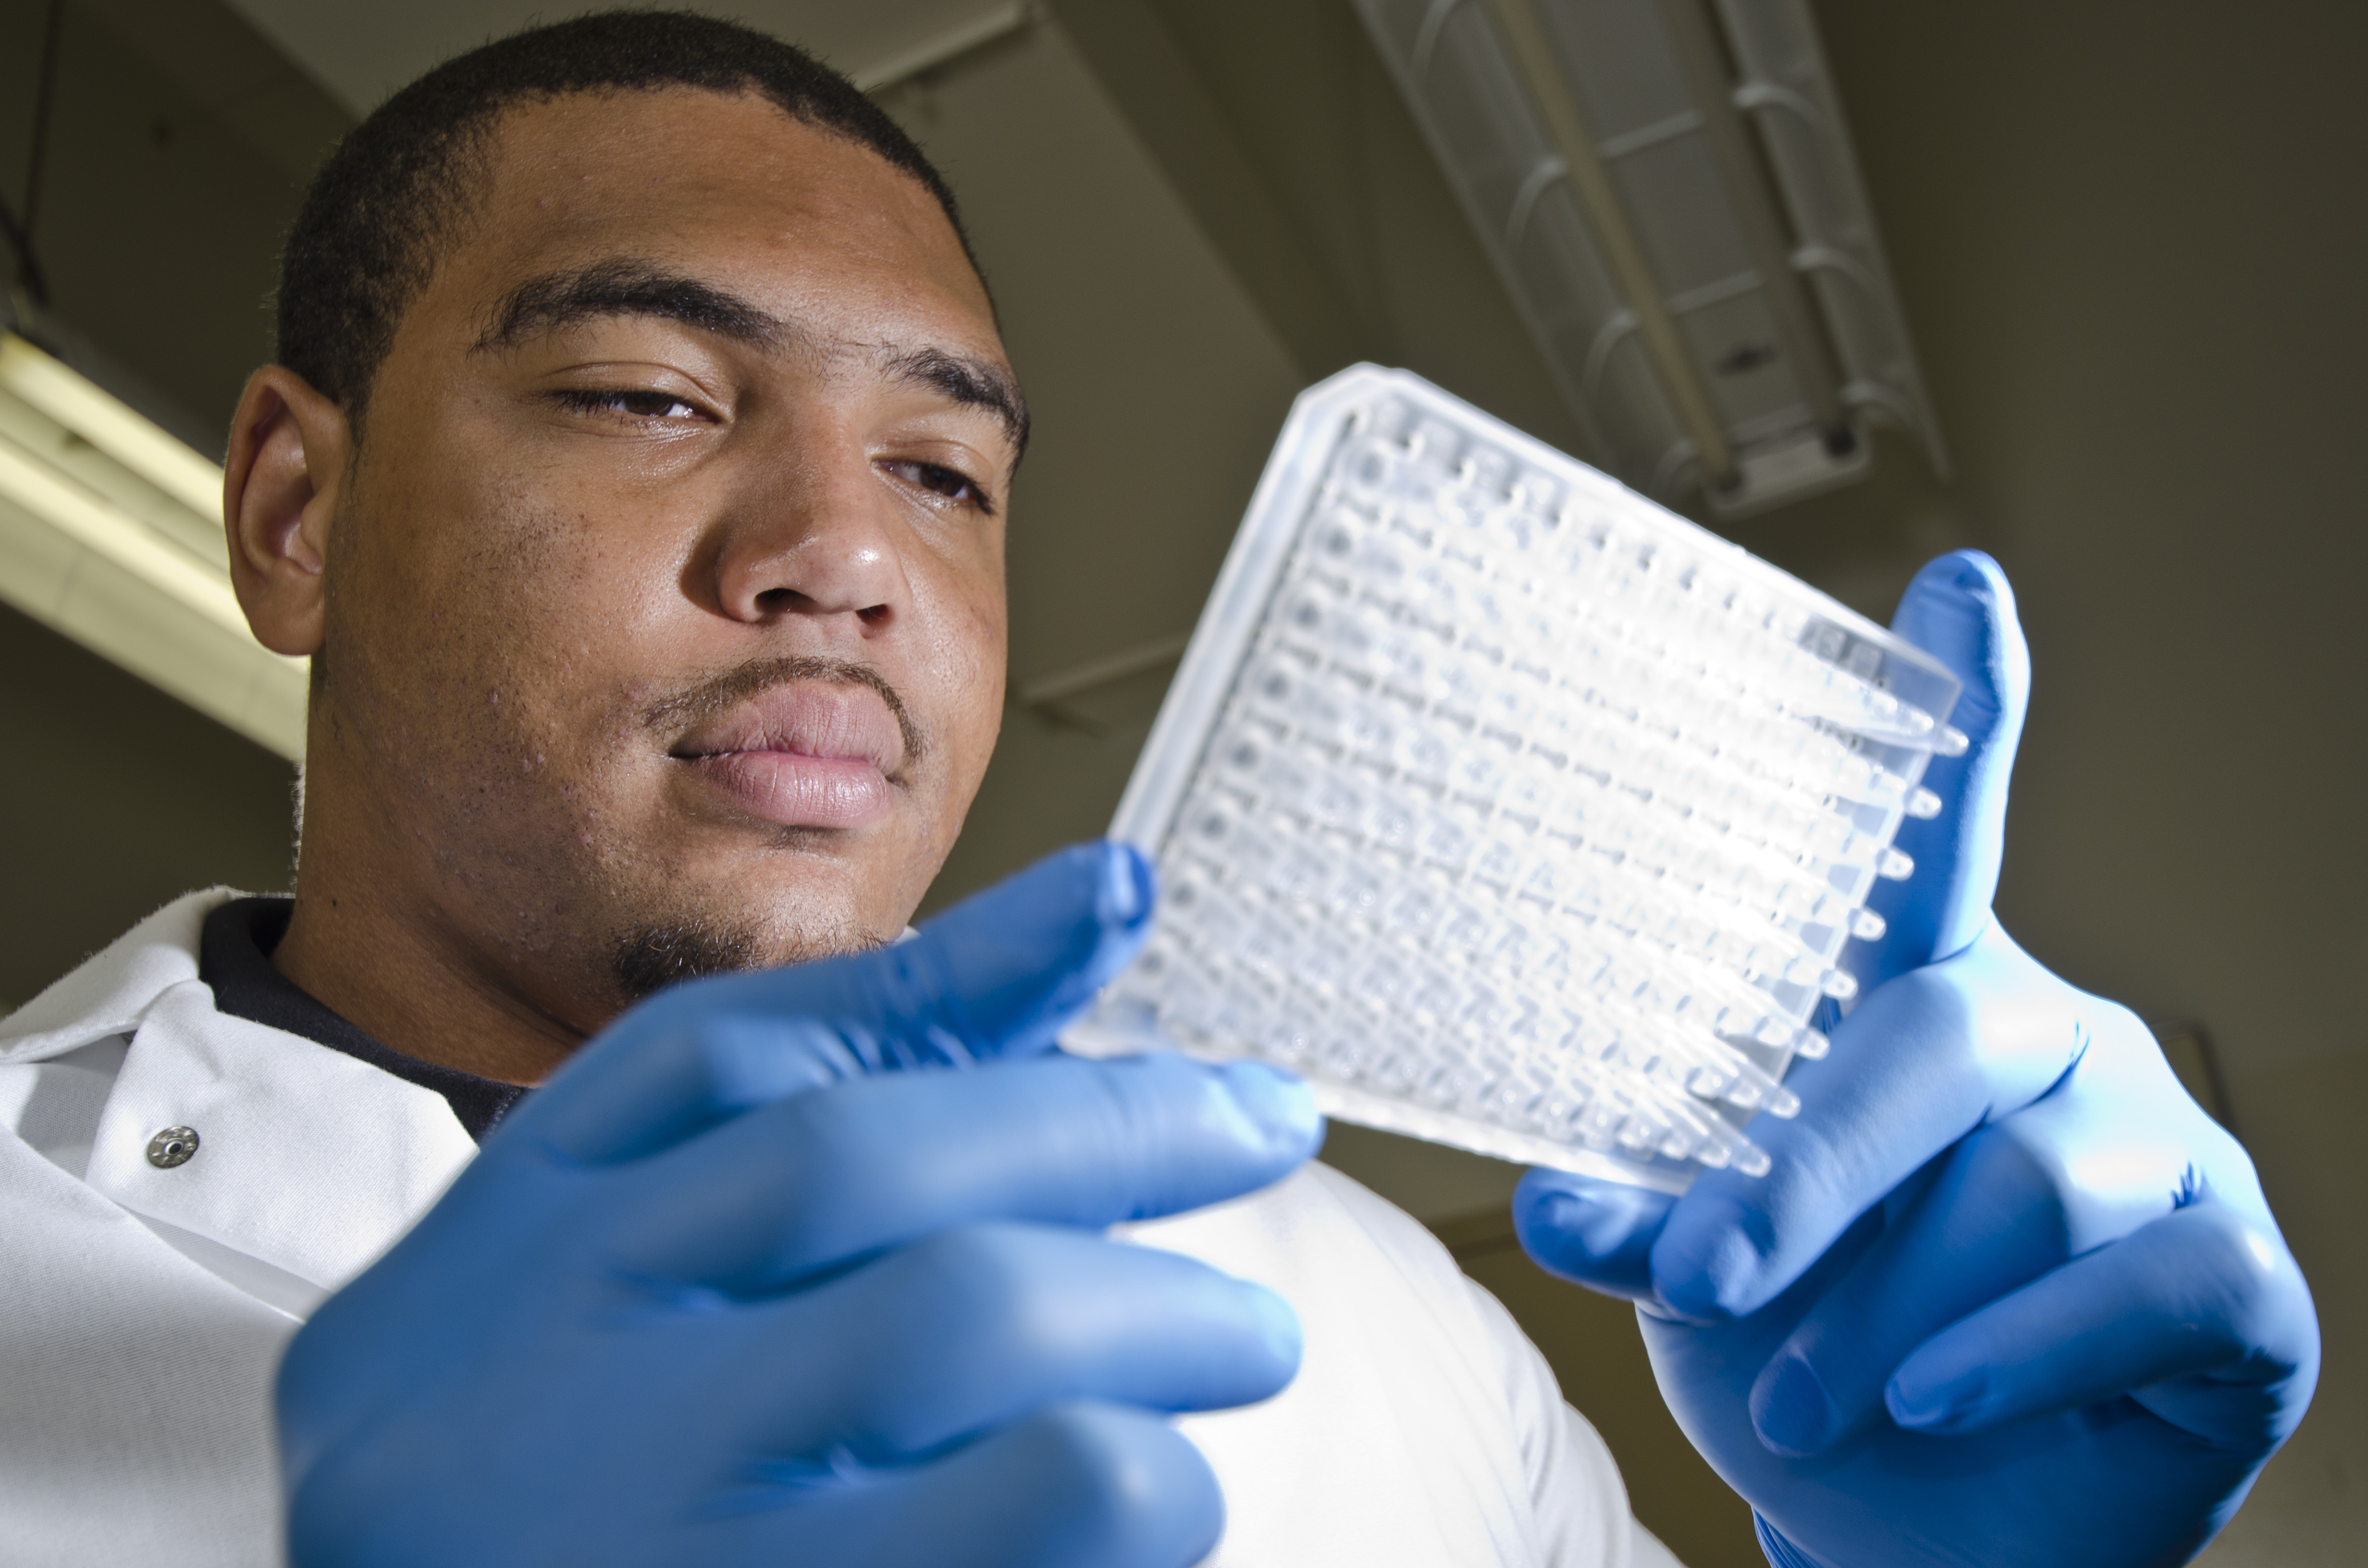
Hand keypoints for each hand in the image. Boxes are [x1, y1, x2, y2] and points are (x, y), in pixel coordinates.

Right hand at [276, 844, 1320, 1567]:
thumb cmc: (568, 1510)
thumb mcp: (606, 1306)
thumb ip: (814, 1126)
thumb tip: (1089, 911)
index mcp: (497, 1287)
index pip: (721, 1057)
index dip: (948, 961)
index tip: (1120, 901)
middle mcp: (553, 1399)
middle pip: (869, 1176)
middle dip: (1104, 1134)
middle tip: (1257, 1130)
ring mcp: (664, 1540)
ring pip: (973, 1339)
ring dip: (1154, 1318)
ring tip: (1240, 1339)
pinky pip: (1044, 1512)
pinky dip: (1141, 1482)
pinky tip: (1159, 1485)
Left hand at [1513, 552, 2318, 1566]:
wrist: (1917, 1524)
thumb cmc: (1814, 1350)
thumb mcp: (1716, 1272)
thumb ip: (1655, 1212)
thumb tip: (1556, 1202)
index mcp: (1923, 1003)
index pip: (1942, 839)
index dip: (1966, 711)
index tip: (1962, 587)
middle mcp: (2052, 1043)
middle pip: (1941, 1037)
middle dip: (1813, 1169)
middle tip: (1712, 1277)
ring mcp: (2159, 1147)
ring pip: (2024, 1181)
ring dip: (1887, 1305)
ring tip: (1805, 1398)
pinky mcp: (2238, 1271)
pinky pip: (2146, 1278)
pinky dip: (2019, 1351)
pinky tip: (1939, 1400)